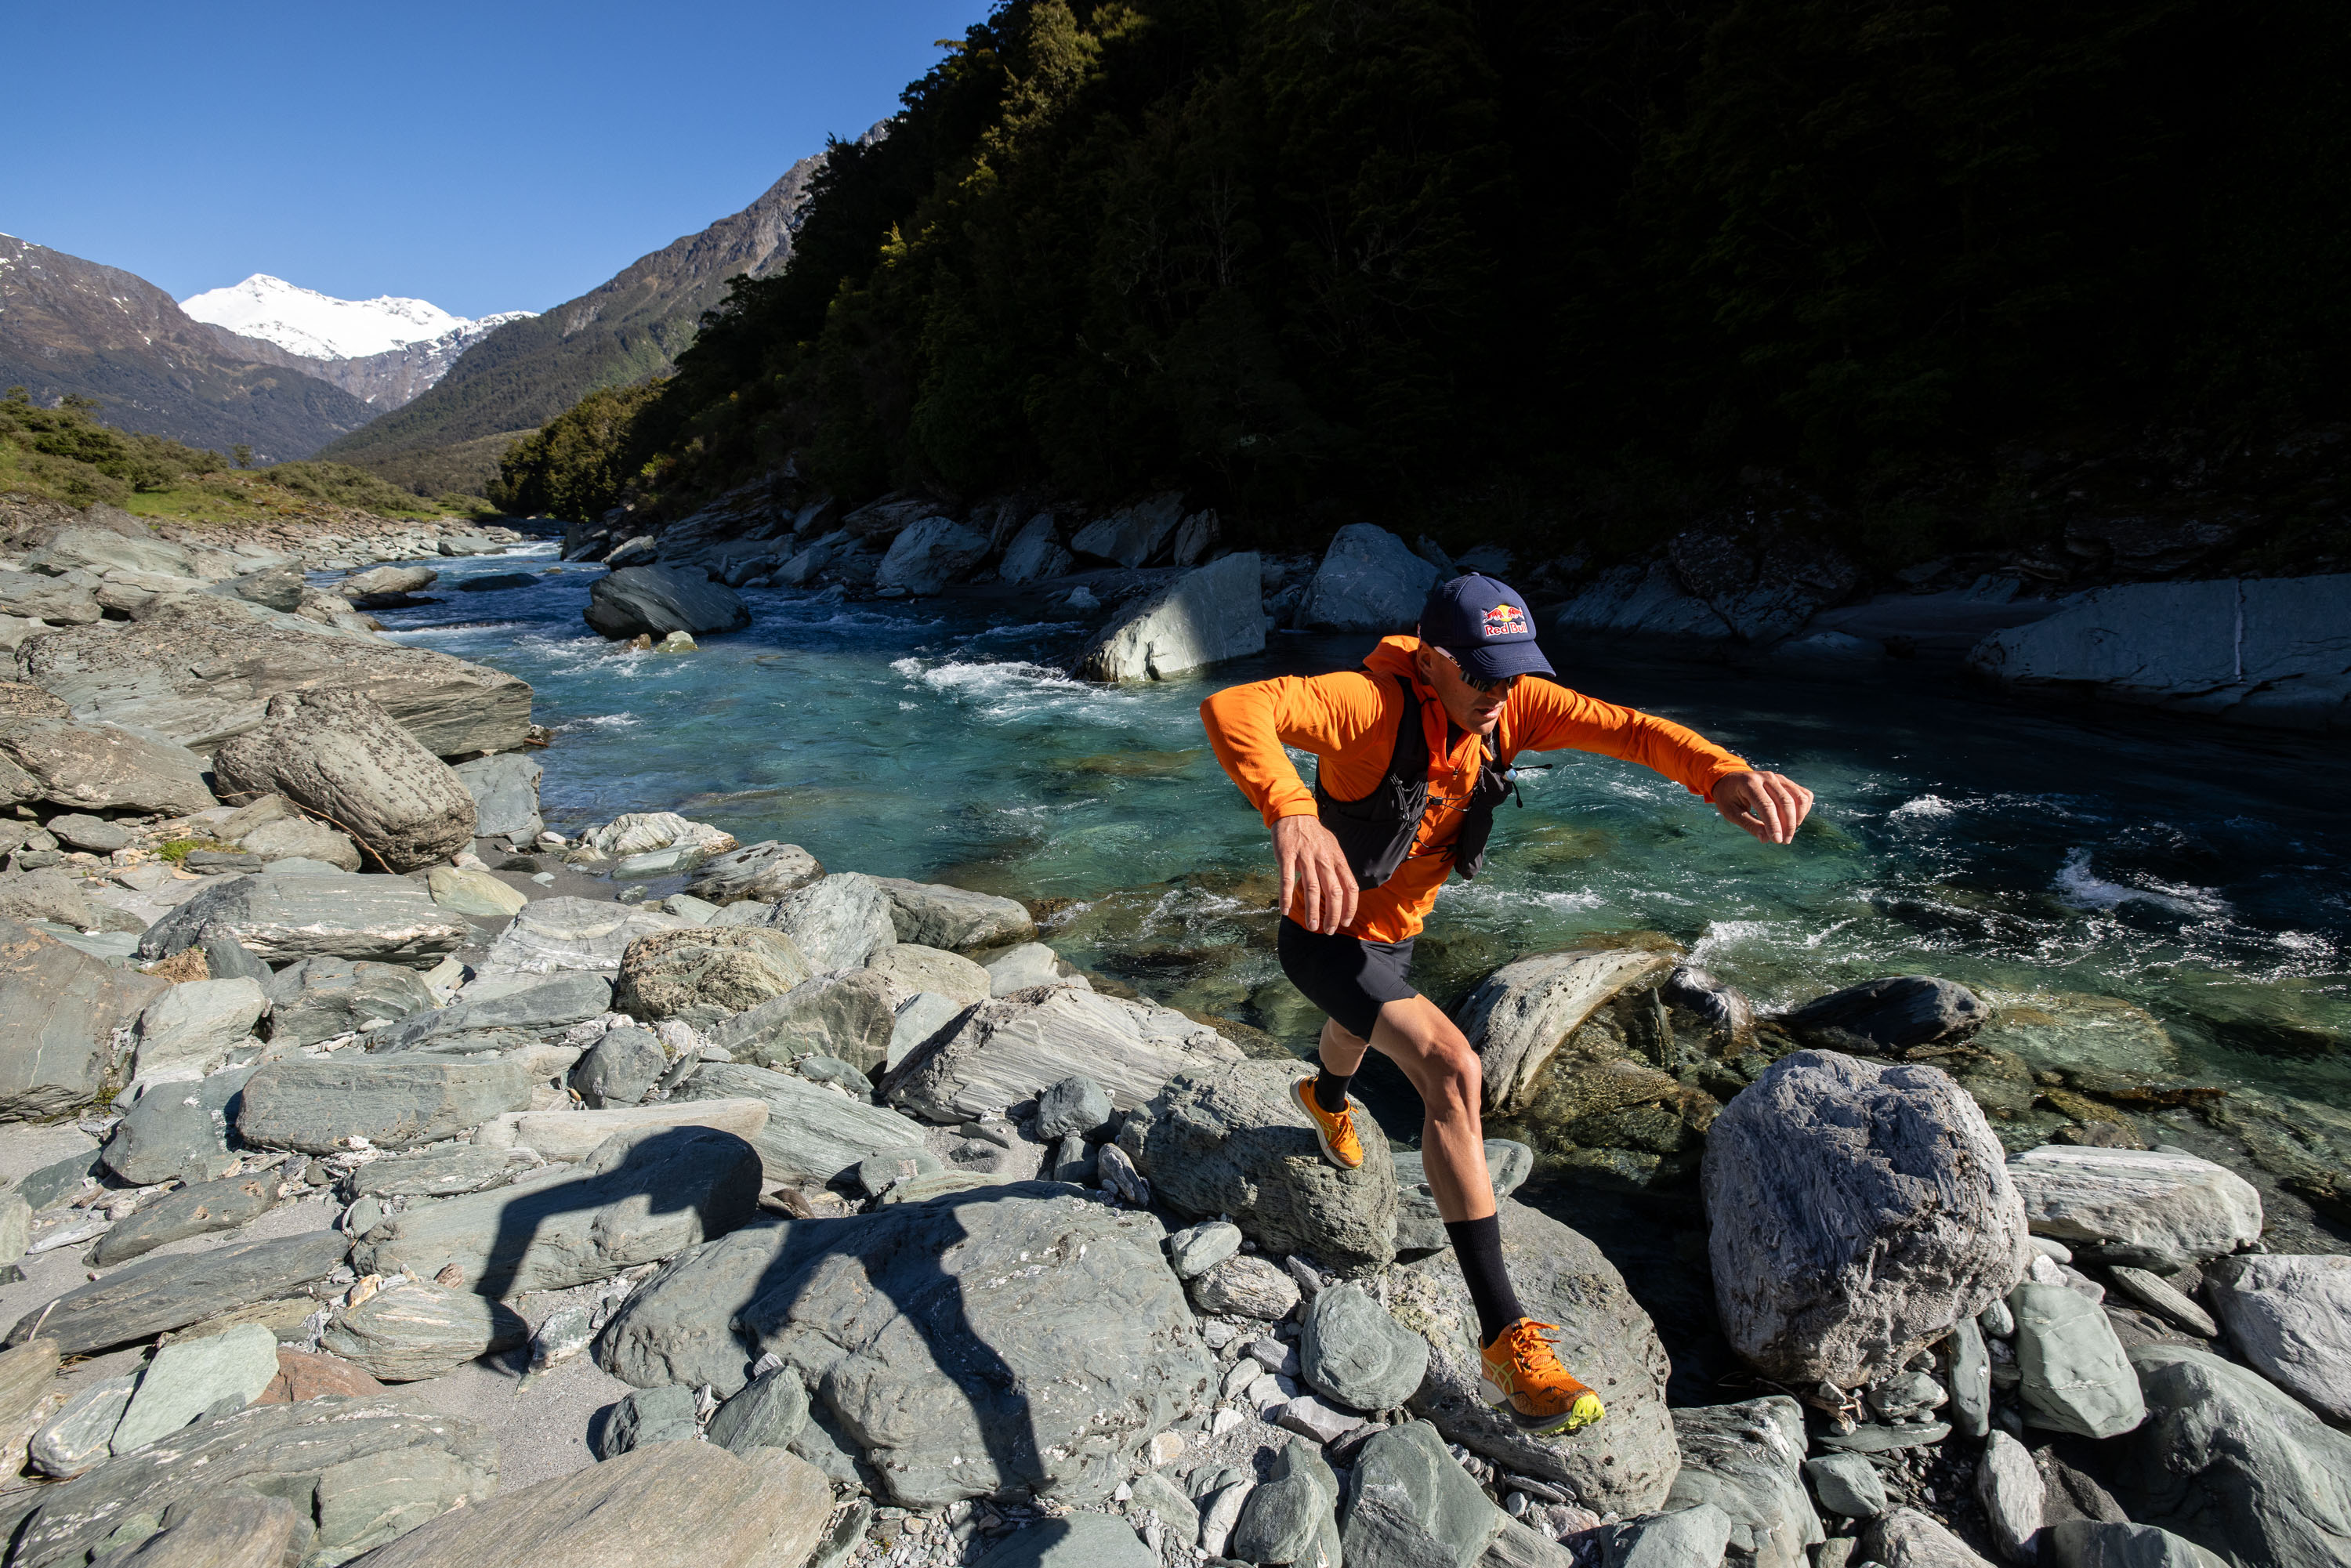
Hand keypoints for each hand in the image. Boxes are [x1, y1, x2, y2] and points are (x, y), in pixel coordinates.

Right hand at [1273, 814, 1358, 933]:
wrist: (1293, 812)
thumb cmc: (1313, 833)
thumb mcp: (1331, 847)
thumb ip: (1337, 867)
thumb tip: (1343, 889)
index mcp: (1337, 858)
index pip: (1350, 887)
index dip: (1350, 907)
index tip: (1345, 921)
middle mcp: (1324, 859)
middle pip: (1334, 891)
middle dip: (1333, 915)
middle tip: (1329, 930)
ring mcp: (1305, 857)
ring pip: (1312, 889)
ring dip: (1313, 911)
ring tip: (1312, 927)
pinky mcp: (1287, 855)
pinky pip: (1287, 879)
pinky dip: (1286, 897)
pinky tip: (1285, 910)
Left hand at [1714, 770, 1813, 844]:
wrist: (1730, 779)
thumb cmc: (1728, 797)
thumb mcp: (1731, 812)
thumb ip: (1749, 824)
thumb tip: (1765, 839)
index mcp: (1749, 783)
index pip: (1767, 805)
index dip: (1774, 824)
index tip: (1777, 841)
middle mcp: (1767, 777)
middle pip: (1785, 802)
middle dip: (1787, 825)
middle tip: (1784, 841)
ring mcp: (1779, 778)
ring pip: (1799, 798)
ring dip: (1798, 818)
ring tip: (1788, 833)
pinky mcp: (1786, 782)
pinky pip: (1804, 795)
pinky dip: (1803, 810)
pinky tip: (1794, 821)